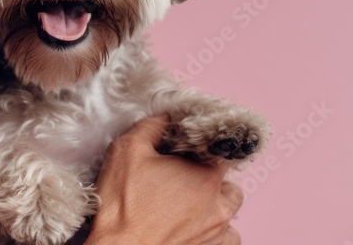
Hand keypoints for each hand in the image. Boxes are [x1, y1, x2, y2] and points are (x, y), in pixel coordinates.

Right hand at [86, 116, 243, 244]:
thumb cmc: (123, 205)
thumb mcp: (128, 150)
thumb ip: (152, 126)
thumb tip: (165, 118)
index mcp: (206, 175)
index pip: (222, 150)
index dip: (204, 146)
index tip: (187, 149)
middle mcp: (219, 204)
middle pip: (227, 181)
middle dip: (209, 177)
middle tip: (181, 178)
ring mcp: (218, 231)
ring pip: (229, 210)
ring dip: (214, 204)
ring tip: (187, 204)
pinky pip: (228, 237)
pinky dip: (216, 231)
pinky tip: (193, 226)